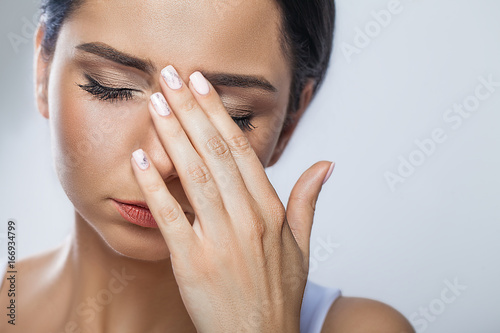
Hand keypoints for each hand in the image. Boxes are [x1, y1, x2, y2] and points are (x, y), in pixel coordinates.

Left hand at [130, 65, 334, 332]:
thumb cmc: (278, 293)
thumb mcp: (302, 246)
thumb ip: (307, 201)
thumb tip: (326, 166)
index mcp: (272, 212)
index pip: (243, 150)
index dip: (220, 114)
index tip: (202, 85)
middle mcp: (248, 220)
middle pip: (216, 153)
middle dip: (192, 110)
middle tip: (171, 77)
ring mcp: (220, 240)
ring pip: (195, 176)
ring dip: (173, 136)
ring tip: (156, 104)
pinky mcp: (192, 263)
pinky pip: (171, 217)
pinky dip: (155, 187)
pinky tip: (141, 159)